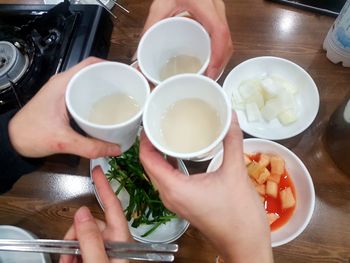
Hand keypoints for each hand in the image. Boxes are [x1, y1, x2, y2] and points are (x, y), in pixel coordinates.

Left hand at [8, 57, 120, 158]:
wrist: (12, 142)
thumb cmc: (30, 134)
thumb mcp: (63, 141)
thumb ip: (90, 146)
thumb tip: (116, 149)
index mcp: (63, 84)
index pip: (90, 63)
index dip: (110, 65)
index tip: (126, 74)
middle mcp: (64, 84)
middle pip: (92, 73)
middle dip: (112, 79)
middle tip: (128, 89)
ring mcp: (63, 93)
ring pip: (89, 84)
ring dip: (105, 90)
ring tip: (122, 99)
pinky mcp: (64, 103)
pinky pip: (84, 95)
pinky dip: (97, 100)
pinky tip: (106, 112)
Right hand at [60, 166, 131, 262]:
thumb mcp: (98, 262)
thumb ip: (91, 239)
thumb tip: (82, 213)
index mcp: (121, 239)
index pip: (113, 206)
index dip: (105, 186)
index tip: (98, 170)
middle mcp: (116, 241)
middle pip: (92, 223)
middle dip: (75, 232)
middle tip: (66, 248)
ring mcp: (108, 249)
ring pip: (84, 235)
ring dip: (72, 246)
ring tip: (67, 260)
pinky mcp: (100, 255)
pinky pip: (83, 246)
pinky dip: (73, 253)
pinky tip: (70, 261)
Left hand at [139, 114, 272, 262]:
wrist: (246, 244)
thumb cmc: (239, 215)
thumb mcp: (235, 173)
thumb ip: (231, 141)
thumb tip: (230, 117)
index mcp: (174, 188)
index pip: (147, 159)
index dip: (145, 139)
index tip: (150, 122)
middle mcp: (169, 196)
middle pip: (150, 165)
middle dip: (151, 144)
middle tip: (159, 123)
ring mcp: (176, 202)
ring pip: (159, 174)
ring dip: (159, 154)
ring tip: (168, 134)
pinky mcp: (184, 204)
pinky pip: (169, 180)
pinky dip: (169, 165)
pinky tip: (180, 153)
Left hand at [142, 0, 232, 79]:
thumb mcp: (160, 5)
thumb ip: (149, 29)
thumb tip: (139, 58)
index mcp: (205, 4)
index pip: (220, 32)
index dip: (218, 55)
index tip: (211, 72)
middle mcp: (217, 9)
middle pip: (227, 41)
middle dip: (220, 64)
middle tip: (207, 80)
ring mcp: (219, 13)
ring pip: (228, 41)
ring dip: (220, 61)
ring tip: (207, 76)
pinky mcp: (217, 18)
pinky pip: (222, 38)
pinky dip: (218, 53)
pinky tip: (209, 64)